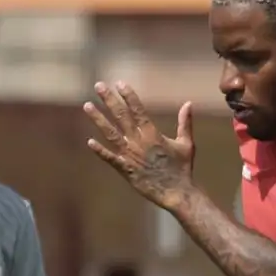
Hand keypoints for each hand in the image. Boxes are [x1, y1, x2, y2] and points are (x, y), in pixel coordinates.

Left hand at [84, 81, 195, 210]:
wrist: (176, 193)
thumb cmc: (182, 168)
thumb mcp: (187, 143)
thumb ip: (185, 123)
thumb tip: (188, 104)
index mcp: (152, 133)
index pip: (138, 109)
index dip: (128, 95)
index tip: (119, 82)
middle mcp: (139, 141)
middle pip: (121, 115)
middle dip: (109, 99)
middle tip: (99, 85)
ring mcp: (130, 155)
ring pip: (110, 133)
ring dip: (98, 119)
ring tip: (87, 105)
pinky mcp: (125, 170)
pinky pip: (110, 158)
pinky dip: (100, 151)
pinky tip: (89, 142)